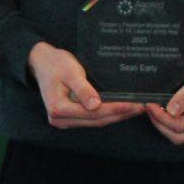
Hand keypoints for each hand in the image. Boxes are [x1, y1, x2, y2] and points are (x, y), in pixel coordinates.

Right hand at [27, 41, 144, 128]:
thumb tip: (96, 106)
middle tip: (141, 107)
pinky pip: (92, 118)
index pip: (93, 113)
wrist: (42, 62)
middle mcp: (60, 119)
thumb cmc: (55, 64)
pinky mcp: (70, 117)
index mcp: (58, 109)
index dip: (115, 109)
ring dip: (116, 115)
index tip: (134, 105)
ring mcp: (64, 120)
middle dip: (120, 114)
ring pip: (96, 121)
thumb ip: (83, 89)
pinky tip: (121, 109)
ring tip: (135, 109)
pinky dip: (107, 114)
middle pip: (96, 120)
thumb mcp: (70, 72)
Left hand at [146, 40, 183, 144]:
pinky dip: (172, 122)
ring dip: (165, 125)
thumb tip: (171, 111)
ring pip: (181, 134)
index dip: (161, 119)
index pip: (180, 127)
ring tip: (154, 108)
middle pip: (179, 136)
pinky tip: (164, 109)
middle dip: (160, 124)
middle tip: (148, 108)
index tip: (149, 105)